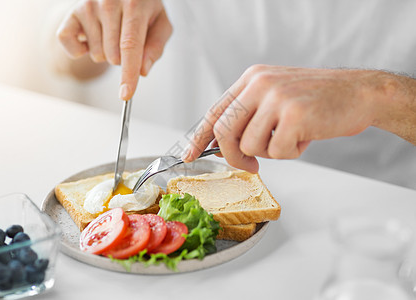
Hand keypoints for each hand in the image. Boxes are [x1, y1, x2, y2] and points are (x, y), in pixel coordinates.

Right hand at [56, 0, 171, 99]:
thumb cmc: (142, 9)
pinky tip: (91, 38)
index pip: (130, 45)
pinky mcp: (72, 13)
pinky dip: (80, 52)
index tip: (126, 94)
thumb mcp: (160, 24)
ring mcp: (88, 6)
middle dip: (122, 60)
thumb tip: (142, 70)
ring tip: (110, 34)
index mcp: (135, 3)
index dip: (128, 73)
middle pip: (114, 55)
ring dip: (105, 53)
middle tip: (125, 40)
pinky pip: (71, 48)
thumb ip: (156, 47)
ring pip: (96, 55)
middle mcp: (109, 1)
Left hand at [182, 65, 415, 172]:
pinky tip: (306, 138)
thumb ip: (249, 116)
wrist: (358, 92)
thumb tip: (220, 145)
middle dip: (232, 156)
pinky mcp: (294, 115)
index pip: (215, 111)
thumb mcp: (276, 97)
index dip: (199, 136)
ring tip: (291, 138)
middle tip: (250, 164)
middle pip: (224, 131)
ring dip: (270, 152)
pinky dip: (291, 153)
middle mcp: (260, 84)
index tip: (190, 155)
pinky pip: (277, 151)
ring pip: (250, 145)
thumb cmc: (316, 100)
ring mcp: (276, 98)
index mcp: (252, 79)